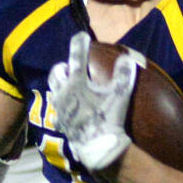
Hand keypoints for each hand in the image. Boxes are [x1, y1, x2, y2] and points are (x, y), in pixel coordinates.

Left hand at [47, 31, 133, 171]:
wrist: (97, 147)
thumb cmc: (108, 119)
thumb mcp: (120, 95)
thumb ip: (123, 75)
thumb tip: (127, 57)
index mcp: (77, 82)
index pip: (77, 56)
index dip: (80, 43)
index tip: (82, 35)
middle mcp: (64, 93)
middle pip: (57, 73)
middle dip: (63, 67)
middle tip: (69, 66)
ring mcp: (60, 108)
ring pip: (54, 90)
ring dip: (60, 85)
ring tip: (67, 85)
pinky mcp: (60, 123)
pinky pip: (57, 112)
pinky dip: (62, 107)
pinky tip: (67, 110)